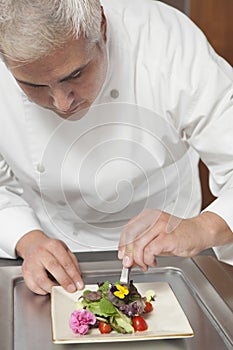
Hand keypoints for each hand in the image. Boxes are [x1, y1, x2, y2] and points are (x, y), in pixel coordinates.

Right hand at [16, 230, 83, 294]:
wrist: (33, 246)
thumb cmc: (50, 249)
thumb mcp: (64, 249)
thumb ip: (72, 262)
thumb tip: (77, 277)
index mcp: (53, 245)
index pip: (65, 261)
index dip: (73, 274)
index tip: (79, 284)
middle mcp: (41, 252)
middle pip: (53, 268)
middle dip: (64, 281)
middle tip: (71, 289)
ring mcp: (31, 262)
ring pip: (41, 279)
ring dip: (52, 288)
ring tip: (60, 291)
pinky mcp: (25, 272)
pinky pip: (33, 286)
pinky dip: (42, 290)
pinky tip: (49, 290)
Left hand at [118, 209, 232, 270]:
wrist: (199, 232)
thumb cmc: (179, 234)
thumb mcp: (157, 236)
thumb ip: (143, 243)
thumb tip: (129, 256)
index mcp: (148, 216)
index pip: (128, 229)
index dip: (122, 244)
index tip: (121, 255)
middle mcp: (153, 219)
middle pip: (131, 238)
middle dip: (128, 254)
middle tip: (129, 264)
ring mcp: (160, 226)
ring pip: (139, 245)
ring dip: (139, 259)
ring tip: (145, 264)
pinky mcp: (168, 237)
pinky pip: (150, 250)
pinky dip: (148, 259)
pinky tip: (153, 262)